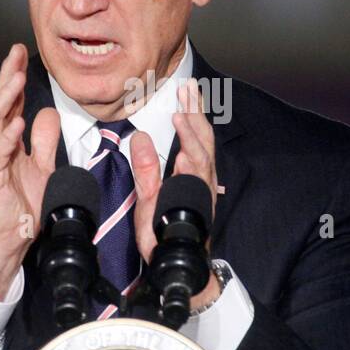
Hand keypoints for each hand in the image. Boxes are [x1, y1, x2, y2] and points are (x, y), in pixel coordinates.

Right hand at [0, 43, 60, 297]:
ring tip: (14, 78)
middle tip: (14, 53)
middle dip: (6, 77)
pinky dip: (6, 137)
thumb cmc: (20, 204)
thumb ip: (44, 140)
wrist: (11, 238)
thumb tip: (48, 113)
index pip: (10, 102)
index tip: (22, 54)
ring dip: (4, 99)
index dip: (15, 77)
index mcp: (6, 140)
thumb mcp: (41, 166)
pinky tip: (16, 122)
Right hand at [131, 79, 219, 306]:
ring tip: (191, 96)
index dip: (186, 131)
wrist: (182, 261)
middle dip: (195, 112)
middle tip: (187, 88)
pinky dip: (198, 131)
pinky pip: (203, 149)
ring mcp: (205, 180)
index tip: (176, 113)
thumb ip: (146, 173)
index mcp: (191, 183)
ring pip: (206, 143)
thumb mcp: (148, 208)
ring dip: (198, 118)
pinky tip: (193, 124)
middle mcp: (204, 179)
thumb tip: (142, 140)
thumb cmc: (163, 238)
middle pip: (204, 140)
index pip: (193, 151)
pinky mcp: (202, 182)